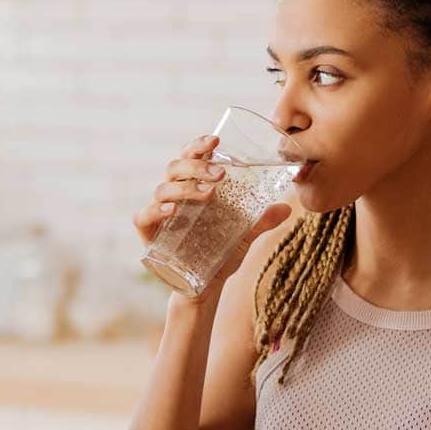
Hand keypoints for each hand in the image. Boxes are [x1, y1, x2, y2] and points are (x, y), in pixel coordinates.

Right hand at [135, 135, 291, 300]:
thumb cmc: (219, 256)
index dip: (199, 145)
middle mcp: (174, 197)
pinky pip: (144, 217)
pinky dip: (157, 210)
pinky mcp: (149, 236)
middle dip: (196, 164)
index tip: (216, 140)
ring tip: (208, 194)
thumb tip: (287, 208)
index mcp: (193, 189)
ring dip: (185, 187)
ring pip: (162, 188)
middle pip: (175, 167)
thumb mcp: (244, 237)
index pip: (191, 158)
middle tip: (220, 173)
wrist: (205, 289)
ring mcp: (159, 215)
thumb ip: (261, 222)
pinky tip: (173, 210)